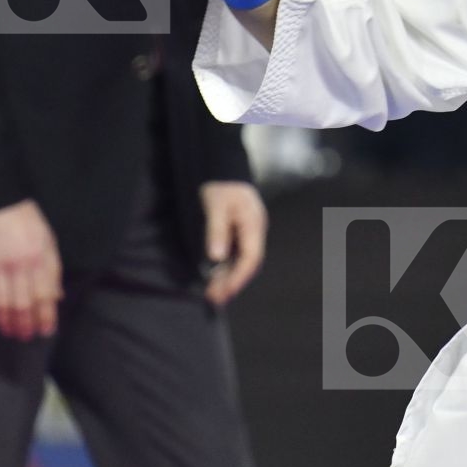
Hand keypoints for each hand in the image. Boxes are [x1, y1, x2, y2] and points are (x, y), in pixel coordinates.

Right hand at [0, 198, 62, 340]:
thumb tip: (56, 297)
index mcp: (40, 257)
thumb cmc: (25, 220)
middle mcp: (20, 264)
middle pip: (23, 303)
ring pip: (2, 302)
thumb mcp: (48, 240)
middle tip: (25, 337)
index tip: (45, 331)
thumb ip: (52, 269)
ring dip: (6, 321)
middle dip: (25, 324)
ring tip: (9, 331)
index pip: (45, 294)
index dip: (45, 316)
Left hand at [200, 180, 266, 306]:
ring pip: (240, 261)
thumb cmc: (220, 186)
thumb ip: (217, 231)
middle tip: (214, 298)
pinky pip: (235, 254)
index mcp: (253, 225)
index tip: (225, 291)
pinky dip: (226, 267)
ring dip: (228, 277)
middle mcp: (254, 232)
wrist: (222, 168)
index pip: (250, 257)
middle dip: (232, 282)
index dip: (238, 277)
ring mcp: (247, 232)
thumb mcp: (215, 206)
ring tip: (212, 293)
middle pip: (246, 263)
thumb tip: (216, 257)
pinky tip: (214, 277)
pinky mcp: (238, 232)